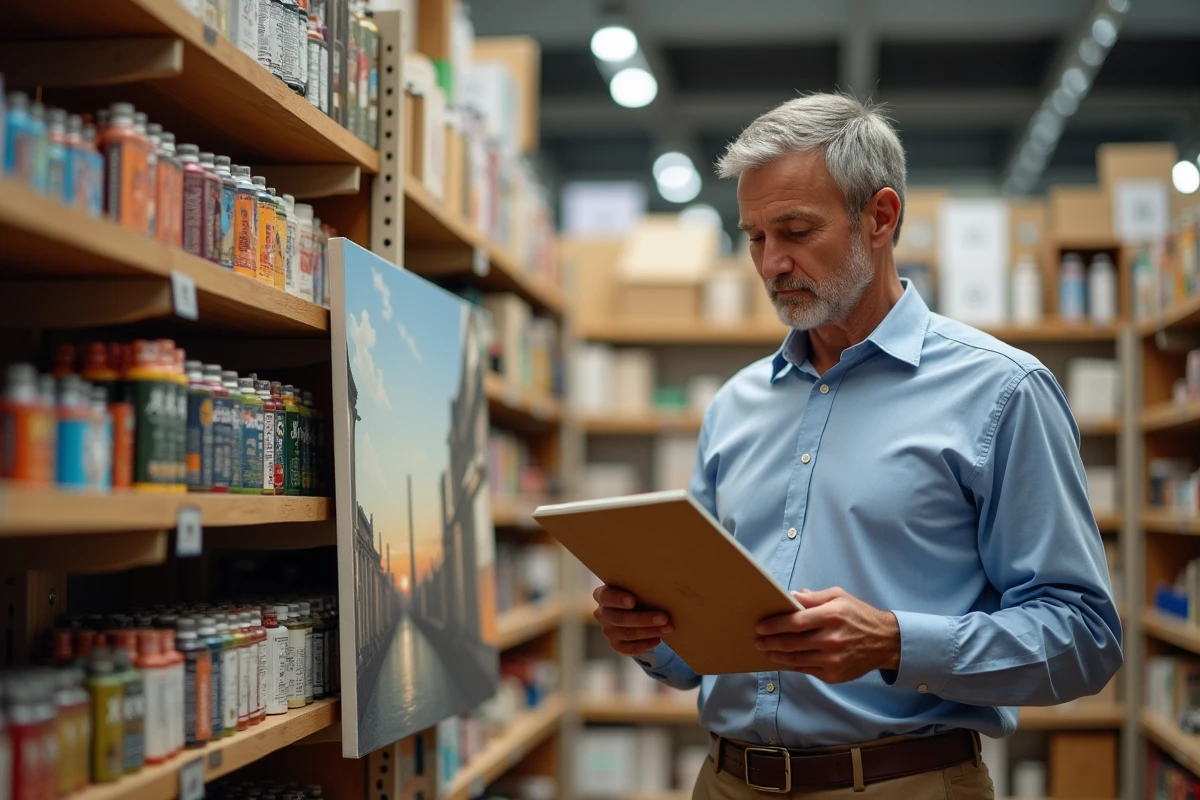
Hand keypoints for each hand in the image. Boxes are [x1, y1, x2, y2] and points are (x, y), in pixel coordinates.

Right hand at [593, 585, 673, 656]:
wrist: (638, 610)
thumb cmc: (638, 593)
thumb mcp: (636, 587)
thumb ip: (641, 587)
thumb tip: (662, 587)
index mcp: (603, 595)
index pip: (605, 596)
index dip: (618, 599)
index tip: (633, 601)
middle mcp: (602, 613)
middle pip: (619, 618)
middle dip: (643, 619)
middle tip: (664, 618)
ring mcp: (608, 630)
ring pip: (627, 633)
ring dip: (649, 632)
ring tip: (668, 628)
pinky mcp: (615, 644)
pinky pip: (629, 648)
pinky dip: (644, 645)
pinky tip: (658, 640)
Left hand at [755, 587, 900, 683]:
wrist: (885, 641)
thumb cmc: (858, 615)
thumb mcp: (839, 596)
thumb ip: (813, 598)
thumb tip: (789, 597)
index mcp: (832, 616)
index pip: (796, 621)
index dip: (774, 625)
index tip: (760, 626)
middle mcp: (832, 639)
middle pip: (792, 642)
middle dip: (771, 642)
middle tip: (758, 640)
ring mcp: (833, 660)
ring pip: (796, 659)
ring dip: (777, 655)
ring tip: (767, 650)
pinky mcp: (834, 675)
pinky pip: (806, 670)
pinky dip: (792, 665)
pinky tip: (783, 660)